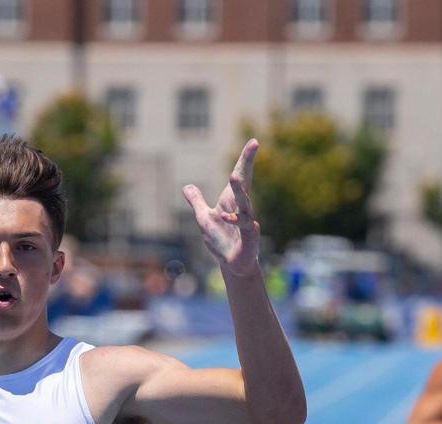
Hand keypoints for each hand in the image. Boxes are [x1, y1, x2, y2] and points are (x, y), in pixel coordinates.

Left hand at [181, 138, 259, 276]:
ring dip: (240, 191)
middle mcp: (243, 207)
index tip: (254, 141)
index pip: (241, 175)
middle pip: (245, 182)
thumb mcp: (203, 219)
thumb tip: (186, 186)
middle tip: (252, 146)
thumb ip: (196, 202)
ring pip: (245, 203)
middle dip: (247, 164)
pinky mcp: (250, 238)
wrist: (233, 264)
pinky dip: (239, 222)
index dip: (246, 159)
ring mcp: (248, 222)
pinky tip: (231, 216)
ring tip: (234, 176)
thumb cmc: (221, 241)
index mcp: (233, 201)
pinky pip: (246, 227)